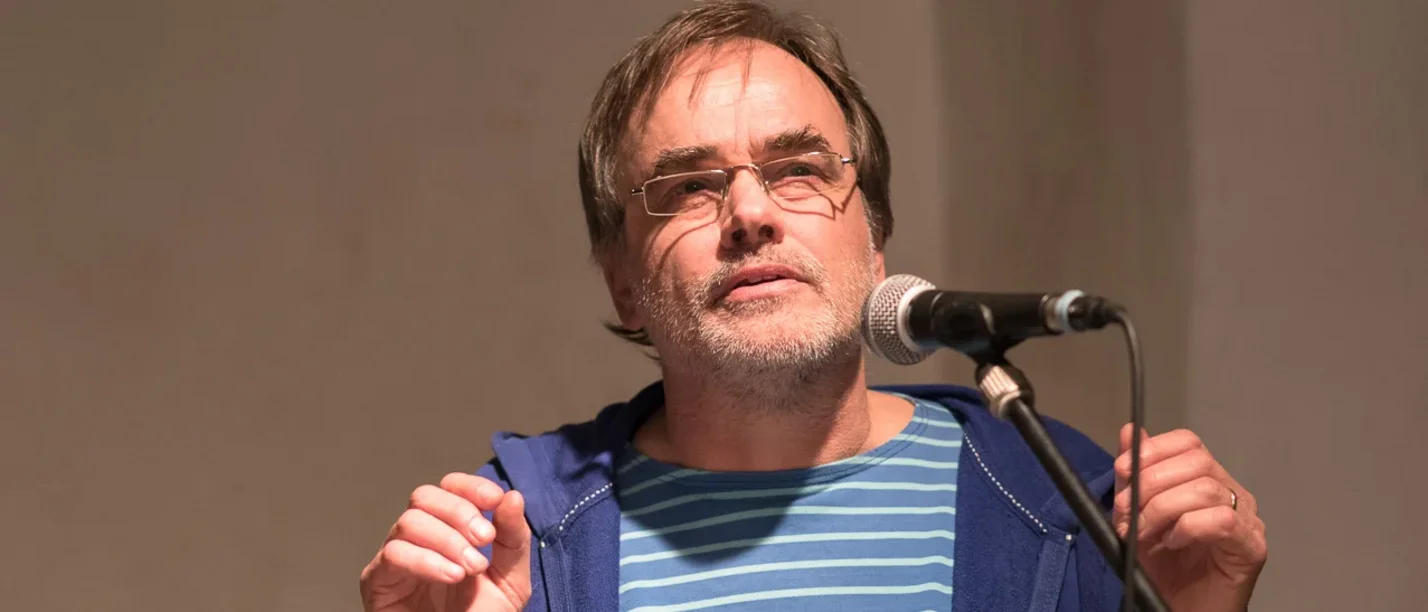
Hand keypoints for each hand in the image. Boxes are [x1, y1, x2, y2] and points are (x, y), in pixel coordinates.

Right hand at [360, 473, 532, 611]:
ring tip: (471, 568)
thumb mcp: (510, 579)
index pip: (449, 487)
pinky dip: (427, 560)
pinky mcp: (377, 581)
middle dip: (459, 511)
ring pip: (409, 521)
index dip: (470, 486)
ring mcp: (396, 558)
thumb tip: (512, 495)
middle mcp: (420, 538)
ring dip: (447, 540)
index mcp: (450, 530)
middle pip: (424, 496)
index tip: (494, 500)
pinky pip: (394, 554)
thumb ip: (513, 538)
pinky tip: (451, 576)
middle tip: (484, 539)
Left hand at [1113, 426, 1267, 610]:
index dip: (1153, 450)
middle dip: (1151, 483)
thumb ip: (1134, 476)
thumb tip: (1131, 433)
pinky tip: (1173, 542)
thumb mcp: (1136, 514)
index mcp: (1207, 480)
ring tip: (1144, 533)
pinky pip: (1223, 521)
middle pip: (1196, 461)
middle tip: (1127, 512)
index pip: (1188, 442)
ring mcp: (1246, 519)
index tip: (1123, 469)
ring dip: (1162, 509)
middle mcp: (1231, 494)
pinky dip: (1189, 528)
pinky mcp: (1252, 546)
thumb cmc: (1165, 569)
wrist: (1180, 609)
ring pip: (1205, 489)